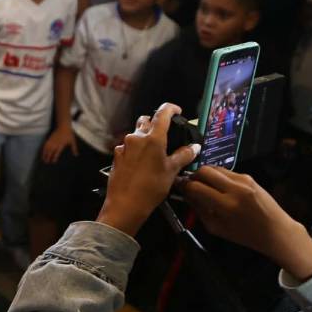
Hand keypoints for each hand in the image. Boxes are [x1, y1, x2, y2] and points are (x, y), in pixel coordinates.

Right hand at [42, 124, 78, 163]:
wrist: (63, 126)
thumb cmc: (68, 134)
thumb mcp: (72, 141)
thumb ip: (74, 148)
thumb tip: (76, 155)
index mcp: (61, 145)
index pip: (57, 153)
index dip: (54, 157)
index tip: (53, 162)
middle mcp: (55, 144)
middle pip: (50, 152)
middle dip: (48, 157)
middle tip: (47, 162)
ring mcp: (51, 141)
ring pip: (46, 149)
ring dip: (44, 154)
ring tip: (43, 159)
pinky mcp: (49, 138)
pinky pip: (45, 145)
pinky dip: (43, 149)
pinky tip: (43, 152)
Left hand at [96, 104, 198, 236]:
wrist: (126, 203)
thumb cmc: (151, 187)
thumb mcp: (172, 171)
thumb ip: (184, 155)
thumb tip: (194, 146)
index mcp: (152, 138)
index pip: (162, 113)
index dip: (171, 108)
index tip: (177, 111)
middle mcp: (136, 137)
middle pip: (146, 121)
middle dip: (156, 123)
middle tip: (167, 135)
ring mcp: (124, 145)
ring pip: (136, 133)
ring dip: (146, 136)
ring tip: (156, 150)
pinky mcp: (117, 155)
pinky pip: (128, 145)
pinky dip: (136, 148)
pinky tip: (142, 161)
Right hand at [181, 166, 311, 280]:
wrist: (276, 230)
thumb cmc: (245, 235)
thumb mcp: (216, 228)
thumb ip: (199, 210)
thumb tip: (185, 194)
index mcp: (226, 205)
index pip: (196, 187)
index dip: (183, 186)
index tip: (179, 187)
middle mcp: (235, 189)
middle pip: (204, 170)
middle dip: (193, 176)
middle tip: (190, 184)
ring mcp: (244, 180)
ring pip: (215, 168)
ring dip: (205, 174)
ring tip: (203, 185)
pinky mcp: (249, 177)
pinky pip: (226, 172)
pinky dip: (218, 177)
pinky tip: (219, 187)